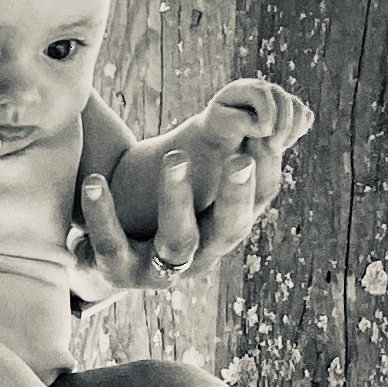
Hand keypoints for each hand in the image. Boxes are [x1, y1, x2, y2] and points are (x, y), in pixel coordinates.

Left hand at [74, 73, 308, 295]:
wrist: (111, 266)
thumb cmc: (162, 218)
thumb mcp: (200, 194)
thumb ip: (234, 154)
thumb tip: (292, 114)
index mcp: (224, 230)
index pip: (259, 202)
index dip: (267, 171)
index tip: (267, 132)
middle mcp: (203, 255)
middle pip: (231, 229)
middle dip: (237, 194)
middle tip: (241, 157)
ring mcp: (162, 270)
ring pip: (178, 239)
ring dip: (177, 198)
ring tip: (174, 156)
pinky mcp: (120, 273)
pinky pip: (111, 244)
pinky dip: (103, 213)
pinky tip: (95, 180)